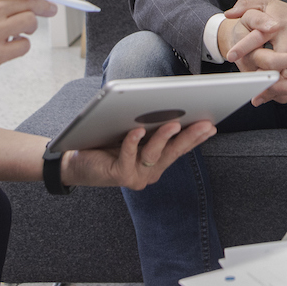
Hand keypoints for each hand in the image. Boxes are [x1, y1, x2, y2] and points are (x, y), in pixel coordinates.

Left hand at [62, 120, 216, 189]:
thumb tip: (169, 109)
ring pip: (154, 154)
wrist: (75, 163)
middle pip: (173, 152)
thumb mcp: (132, 136)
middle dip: (191, 136)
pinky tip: (137, 130)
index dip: (196, 138)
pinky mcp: (120, 175)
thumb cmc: (105, 144)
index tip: (211, 125)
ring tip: (174, 123)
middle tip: (205, 124)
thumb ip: (149, 130)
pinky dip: (133, 142)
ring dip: (164, 137)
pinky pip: (129, 156)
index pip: (180, 149)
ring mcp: (136, 176)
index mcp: (156, 163)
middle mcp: (150, 172)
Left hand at [218, 0, 286, 105]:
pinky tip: (271, 96)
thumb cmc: (286, 13)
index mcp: (275, 25)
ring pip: (284, 76)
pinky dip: (284, 90)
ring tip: (258, 97)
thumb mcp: (266, 2)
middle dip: (260, 75)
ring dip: (271, 88)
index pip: (258, 36)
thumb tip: (228, 13)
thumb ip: (245, 5)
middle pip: (273, 61)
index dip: (244, 46)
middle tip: (247, 86)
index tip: (231, 56)